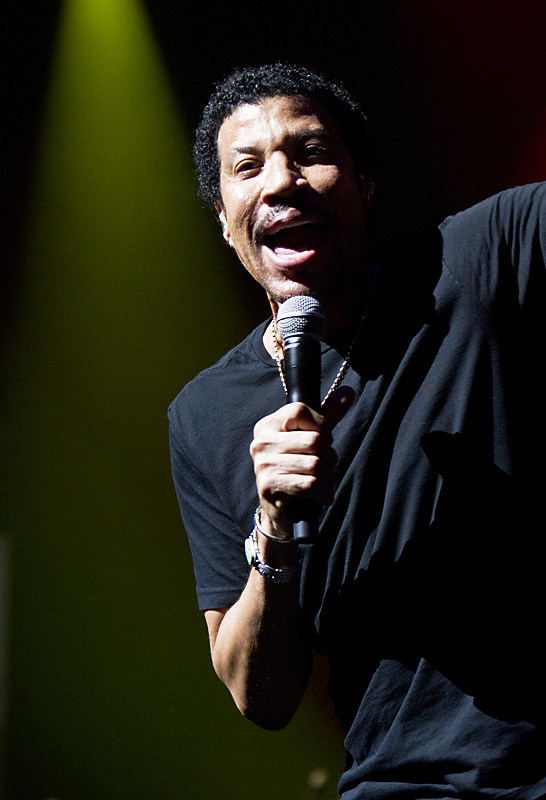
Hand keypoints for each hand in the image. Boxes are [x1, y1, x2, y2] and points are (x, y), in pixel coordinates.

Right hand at [250, 386, 353, 537]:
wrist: (280, 508)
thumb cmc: (297, 467)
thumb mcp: (311, 437)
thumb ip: (328, 414)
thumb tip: (349, 391)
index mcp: (268, 425)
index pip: (300, 410)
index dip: (321, 425)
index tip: (323, 438)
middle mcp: (261, 442)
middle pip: (314, 440)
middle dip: (330, 455)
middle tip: (326, 465)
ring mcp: (263, 465)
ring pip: (316, 464)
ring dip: (329, 476)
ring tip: (325, 481)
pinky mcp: (269, 487)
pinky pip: (310, 484)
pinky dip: (325, 492)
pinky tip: (323, 495)